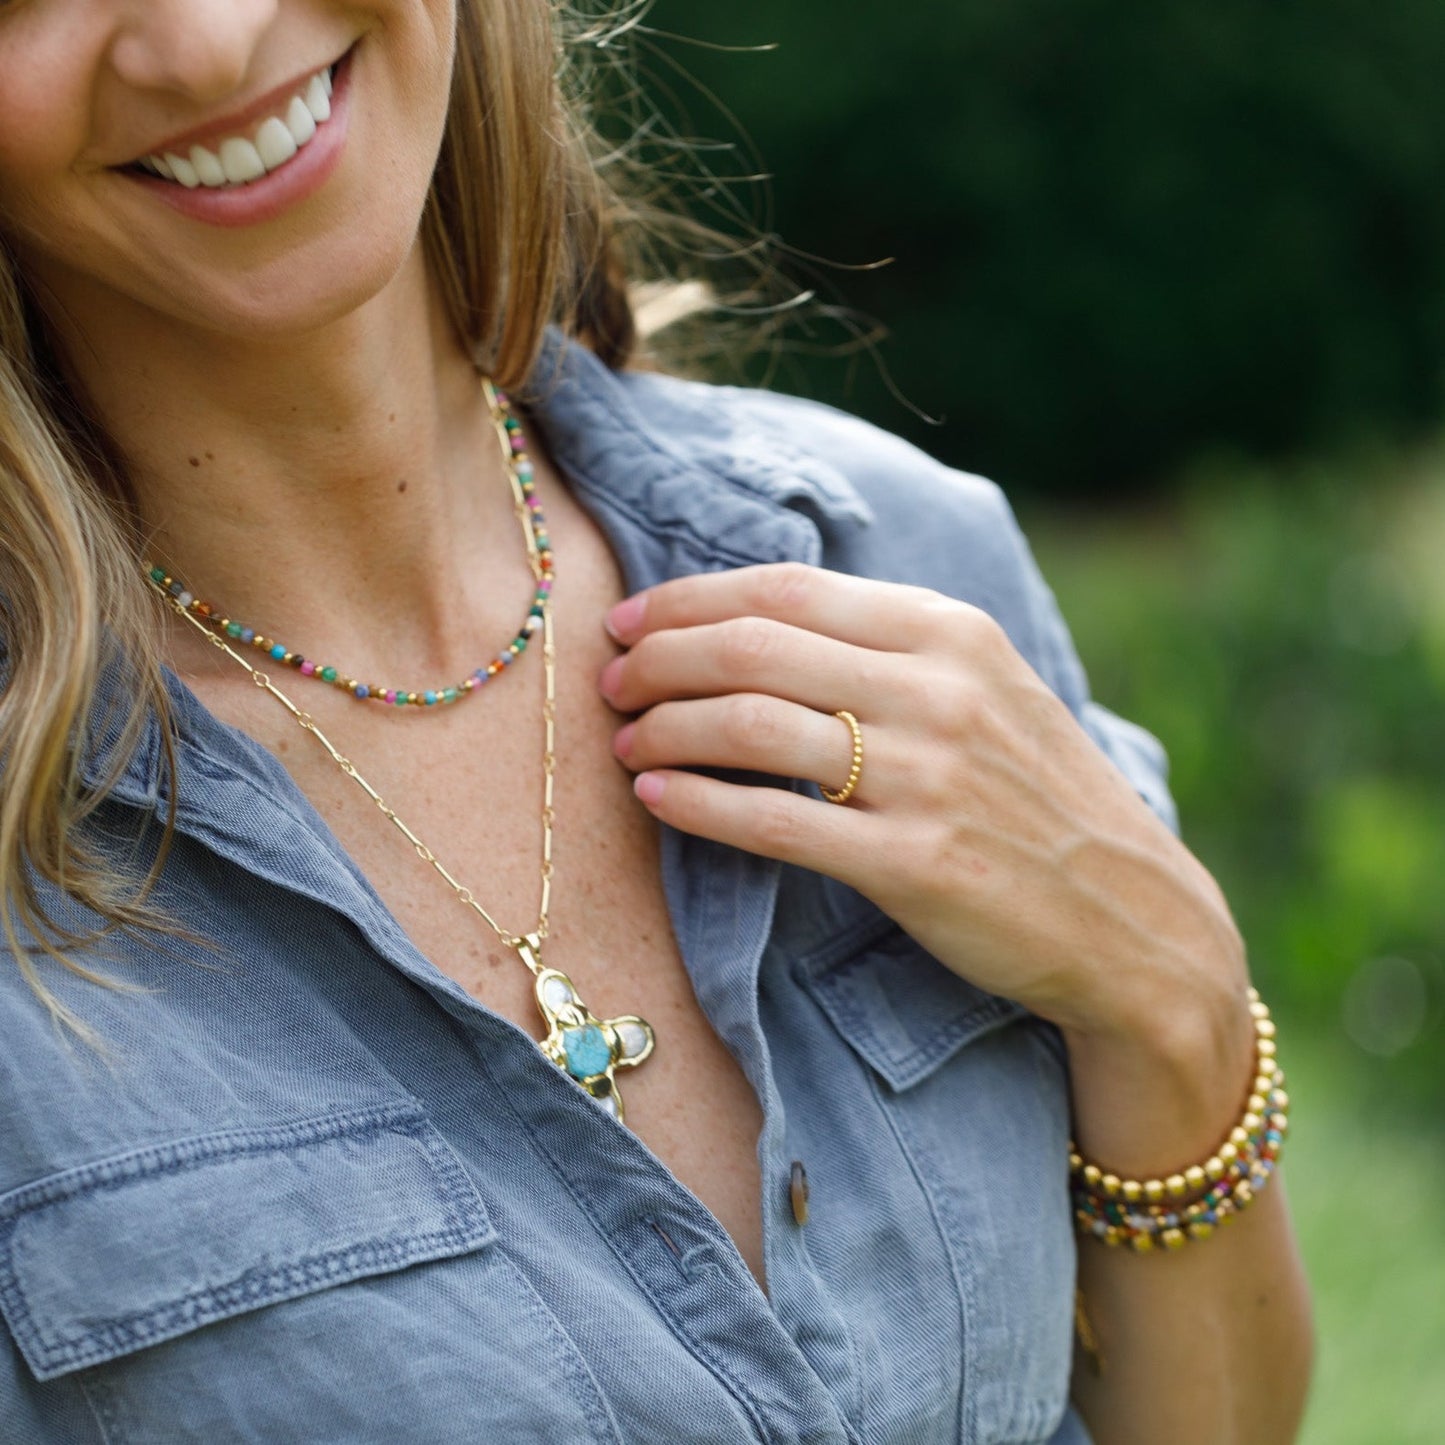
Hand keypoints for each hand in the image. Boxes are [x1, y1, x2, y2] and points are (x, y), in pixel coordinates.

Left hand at [599, 562, 1245, 1042]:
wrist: (1133, 917)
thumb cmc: (1040, 800)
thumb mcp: (986, 691)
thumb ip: (887, 651)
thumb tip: (755, 627)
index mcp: (950, 631)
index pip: (786, 589)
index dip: (689, 600)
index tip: (631, 622)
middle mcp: (937, 689)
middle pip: (753, 647)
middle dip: (659, 659)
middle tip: (610, 683)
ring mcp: (928, 777)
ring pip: (751, 726)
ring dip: (664, 727)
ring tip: (625, 741)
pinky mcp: (915, 863)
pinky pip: (774, 823)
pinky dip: (698, 804)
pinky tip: (657, 797)